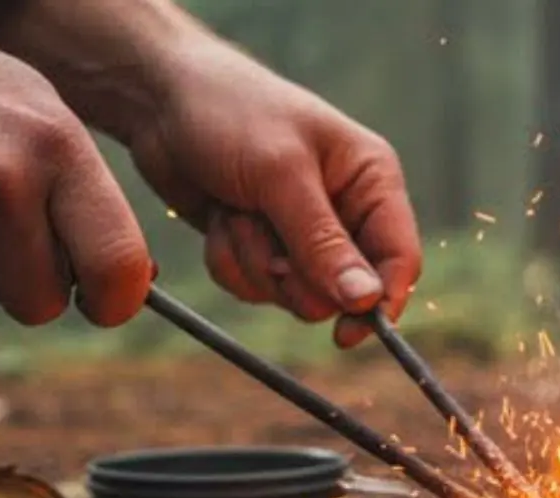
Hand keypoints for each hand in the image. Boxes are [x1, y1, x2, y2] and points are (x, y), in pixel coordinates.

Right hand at [0, 0, 154, 325]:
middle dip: (25, 287)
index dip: (115, 301)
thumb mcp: (38, 116)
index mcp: (56, 145)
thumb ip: (86, 196)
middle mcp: (0, 178)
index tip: (101, 302)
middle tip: (0, 240)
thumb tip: (136, 285)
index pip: (116, 263)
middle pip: (41, 304)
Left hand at [0, 0, 421, 347]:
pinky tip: (220, 217)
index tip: (346, 333)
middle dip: (292, 271)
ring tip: (236, 209)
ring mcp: (302, 233)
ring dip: (253, 260)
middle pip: (342, 290)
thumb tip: (365, 301)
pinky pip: (255, 287)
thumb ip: (322, 242)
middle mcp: (345, 210)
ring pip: (293, 294)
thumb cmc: (232, 115)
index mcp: (371, 180)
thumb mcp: (280, 175)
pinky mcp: (263, 247)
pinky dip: (231, 260)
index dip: (381, 301)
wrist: (161, 102)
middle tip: (264, 234)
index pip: (398, 258)